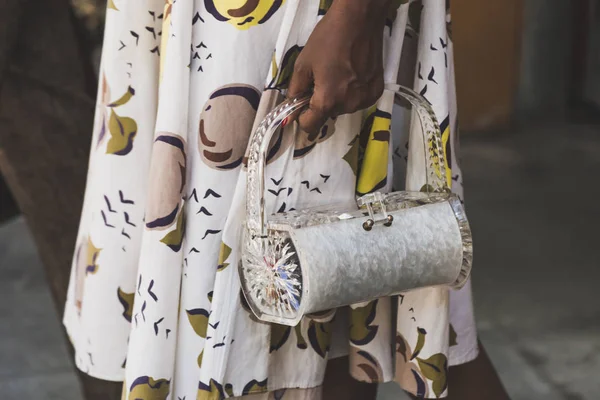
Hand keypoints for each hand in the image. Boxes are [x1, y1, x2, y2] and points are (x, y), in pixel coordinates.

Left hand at [287, 0, 390, 133]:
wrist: (359, 20)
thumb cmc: (328, 39)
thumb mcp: (303, 64)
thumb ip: (295, 91)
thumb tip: (290, 110)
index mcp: (327, 100)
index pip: (311, 126)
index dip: (302, 118)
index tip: (301, 107)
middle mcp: (348, 105)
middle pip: (327, 115)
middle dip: (320, 103)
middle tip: (320, 80)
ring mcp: (364, 100)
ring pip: (343, 108)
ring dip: (337, 98)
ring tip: (338, 74)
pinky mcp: (376, 91)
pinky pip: (358, 100)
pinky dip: (352, 93)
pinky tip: (352, 74)